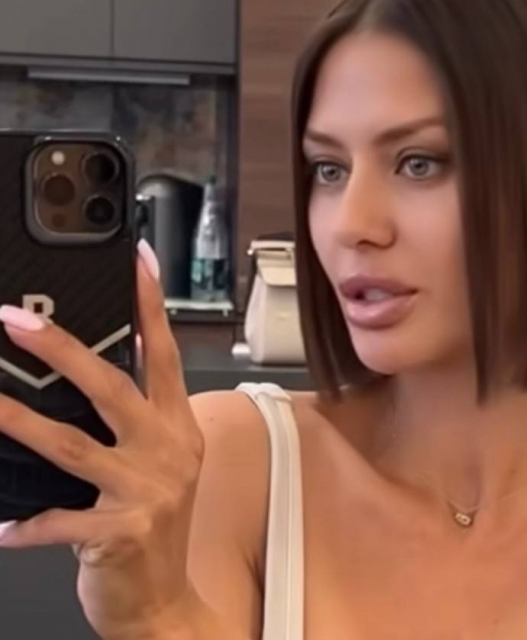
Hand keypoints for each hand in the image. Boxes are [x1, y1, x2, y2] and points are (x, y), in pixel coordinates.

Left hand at [0, 241, 205, 639]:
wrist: (163, 599)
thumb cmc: (153, 524)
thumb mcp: (155, 464)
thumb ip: (128, 423)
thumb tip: (72, 380)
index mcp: (177, 426)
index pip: (163, 354)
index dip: (150, 305)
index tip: (137, 260)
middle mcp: (168, 450)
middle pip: (112, 387)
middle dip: (62, 350)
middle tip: (13, 322)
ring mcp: (147, 490)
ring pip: (73, 446)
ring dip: (20, 423)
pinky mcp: (121, 532)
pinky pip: (58, 521)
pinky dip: (25, 523)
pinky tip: (2, 524)